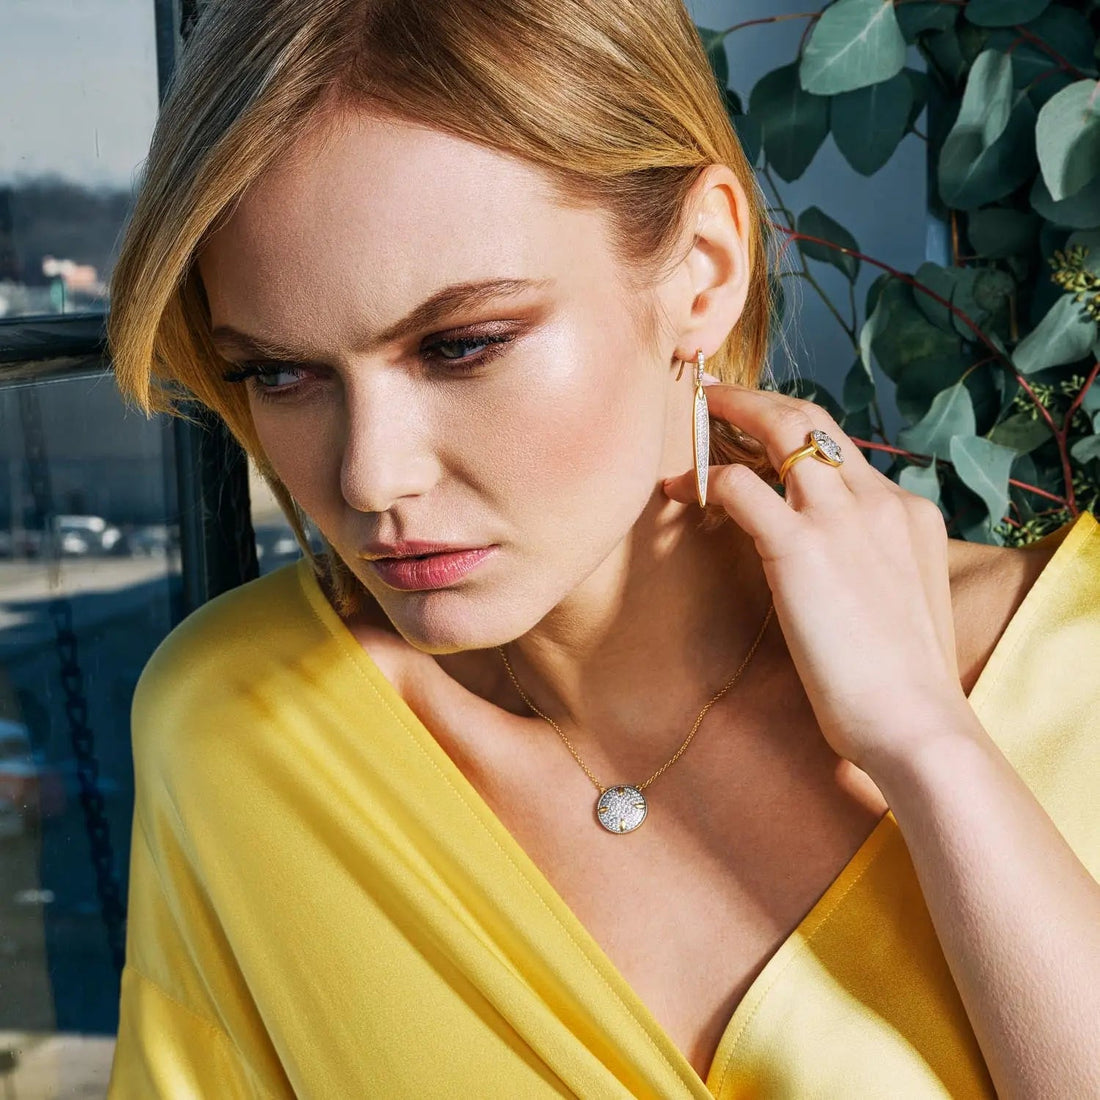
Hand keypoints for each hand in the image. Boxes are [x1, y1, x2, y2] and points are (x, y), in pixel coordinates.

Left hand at [662, 380, 969, 773]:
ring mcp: (843, 518)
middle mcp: (880, 501)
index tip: (759, 429)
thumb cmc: (904, 684)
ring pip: (782, 430)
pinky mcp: (801, 547)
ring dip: (733, 414)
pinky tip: (679, 490)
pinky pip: (740, 486)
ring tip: (692, 416)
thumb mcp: (902, 602)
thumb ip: (873, 564)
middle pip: (814, 420)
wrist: (916, 724)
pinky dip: (705, 480)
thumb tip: (831, 563)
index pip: (844, 449)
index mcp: (909, 514)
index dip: (794, 431)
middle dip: (761, 400)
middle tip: (717, 398)